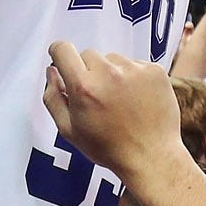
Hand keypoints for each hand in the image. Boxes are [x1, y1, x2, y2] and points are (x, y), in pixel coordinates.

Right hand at [42, 41, 181, 182]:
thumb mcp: (69, 130)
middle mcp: (109, 73)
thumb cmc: (109, 148)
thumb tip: (51, 71)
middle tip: (98, 98)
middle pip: (88, 55)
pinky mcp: (154, 71)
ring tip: (120, 101)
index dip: (59, 53)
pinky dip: (134, 78)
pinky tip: (136, 100)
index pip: (63, 49)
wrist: (151, 156)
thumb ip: (53, 97)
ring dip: (112, 74)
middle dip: (88, 72)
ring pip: (113, 59)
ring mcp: (134, 70)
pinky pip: (135, 64)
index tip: (62, 60)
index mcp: (84, 87)